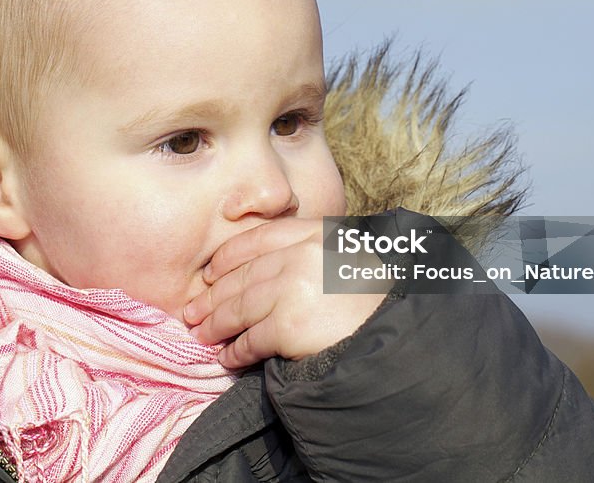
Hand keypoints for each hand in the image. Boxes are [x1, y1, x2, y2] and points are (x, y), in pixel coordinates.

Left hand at [184, 218, 385, 367]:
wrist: (399, 337)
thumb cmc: (377, 300)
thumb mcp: (349, 257)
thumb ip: (311, 252)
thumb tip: (263, 269)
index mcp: (316, 235)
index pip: (258, 239)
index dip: (228, 257)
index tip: (210, 273)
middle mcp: (302, 256)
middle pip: (242, 276)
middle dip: (212, 296)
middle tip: (193, 311)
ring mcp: (293, 290)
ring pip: (239, 307)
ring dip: (215, 324)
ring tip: (202, 334)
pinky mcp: (289, 326)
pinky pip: (250, 339)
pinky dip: (235, 351)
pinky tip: (228, 357)